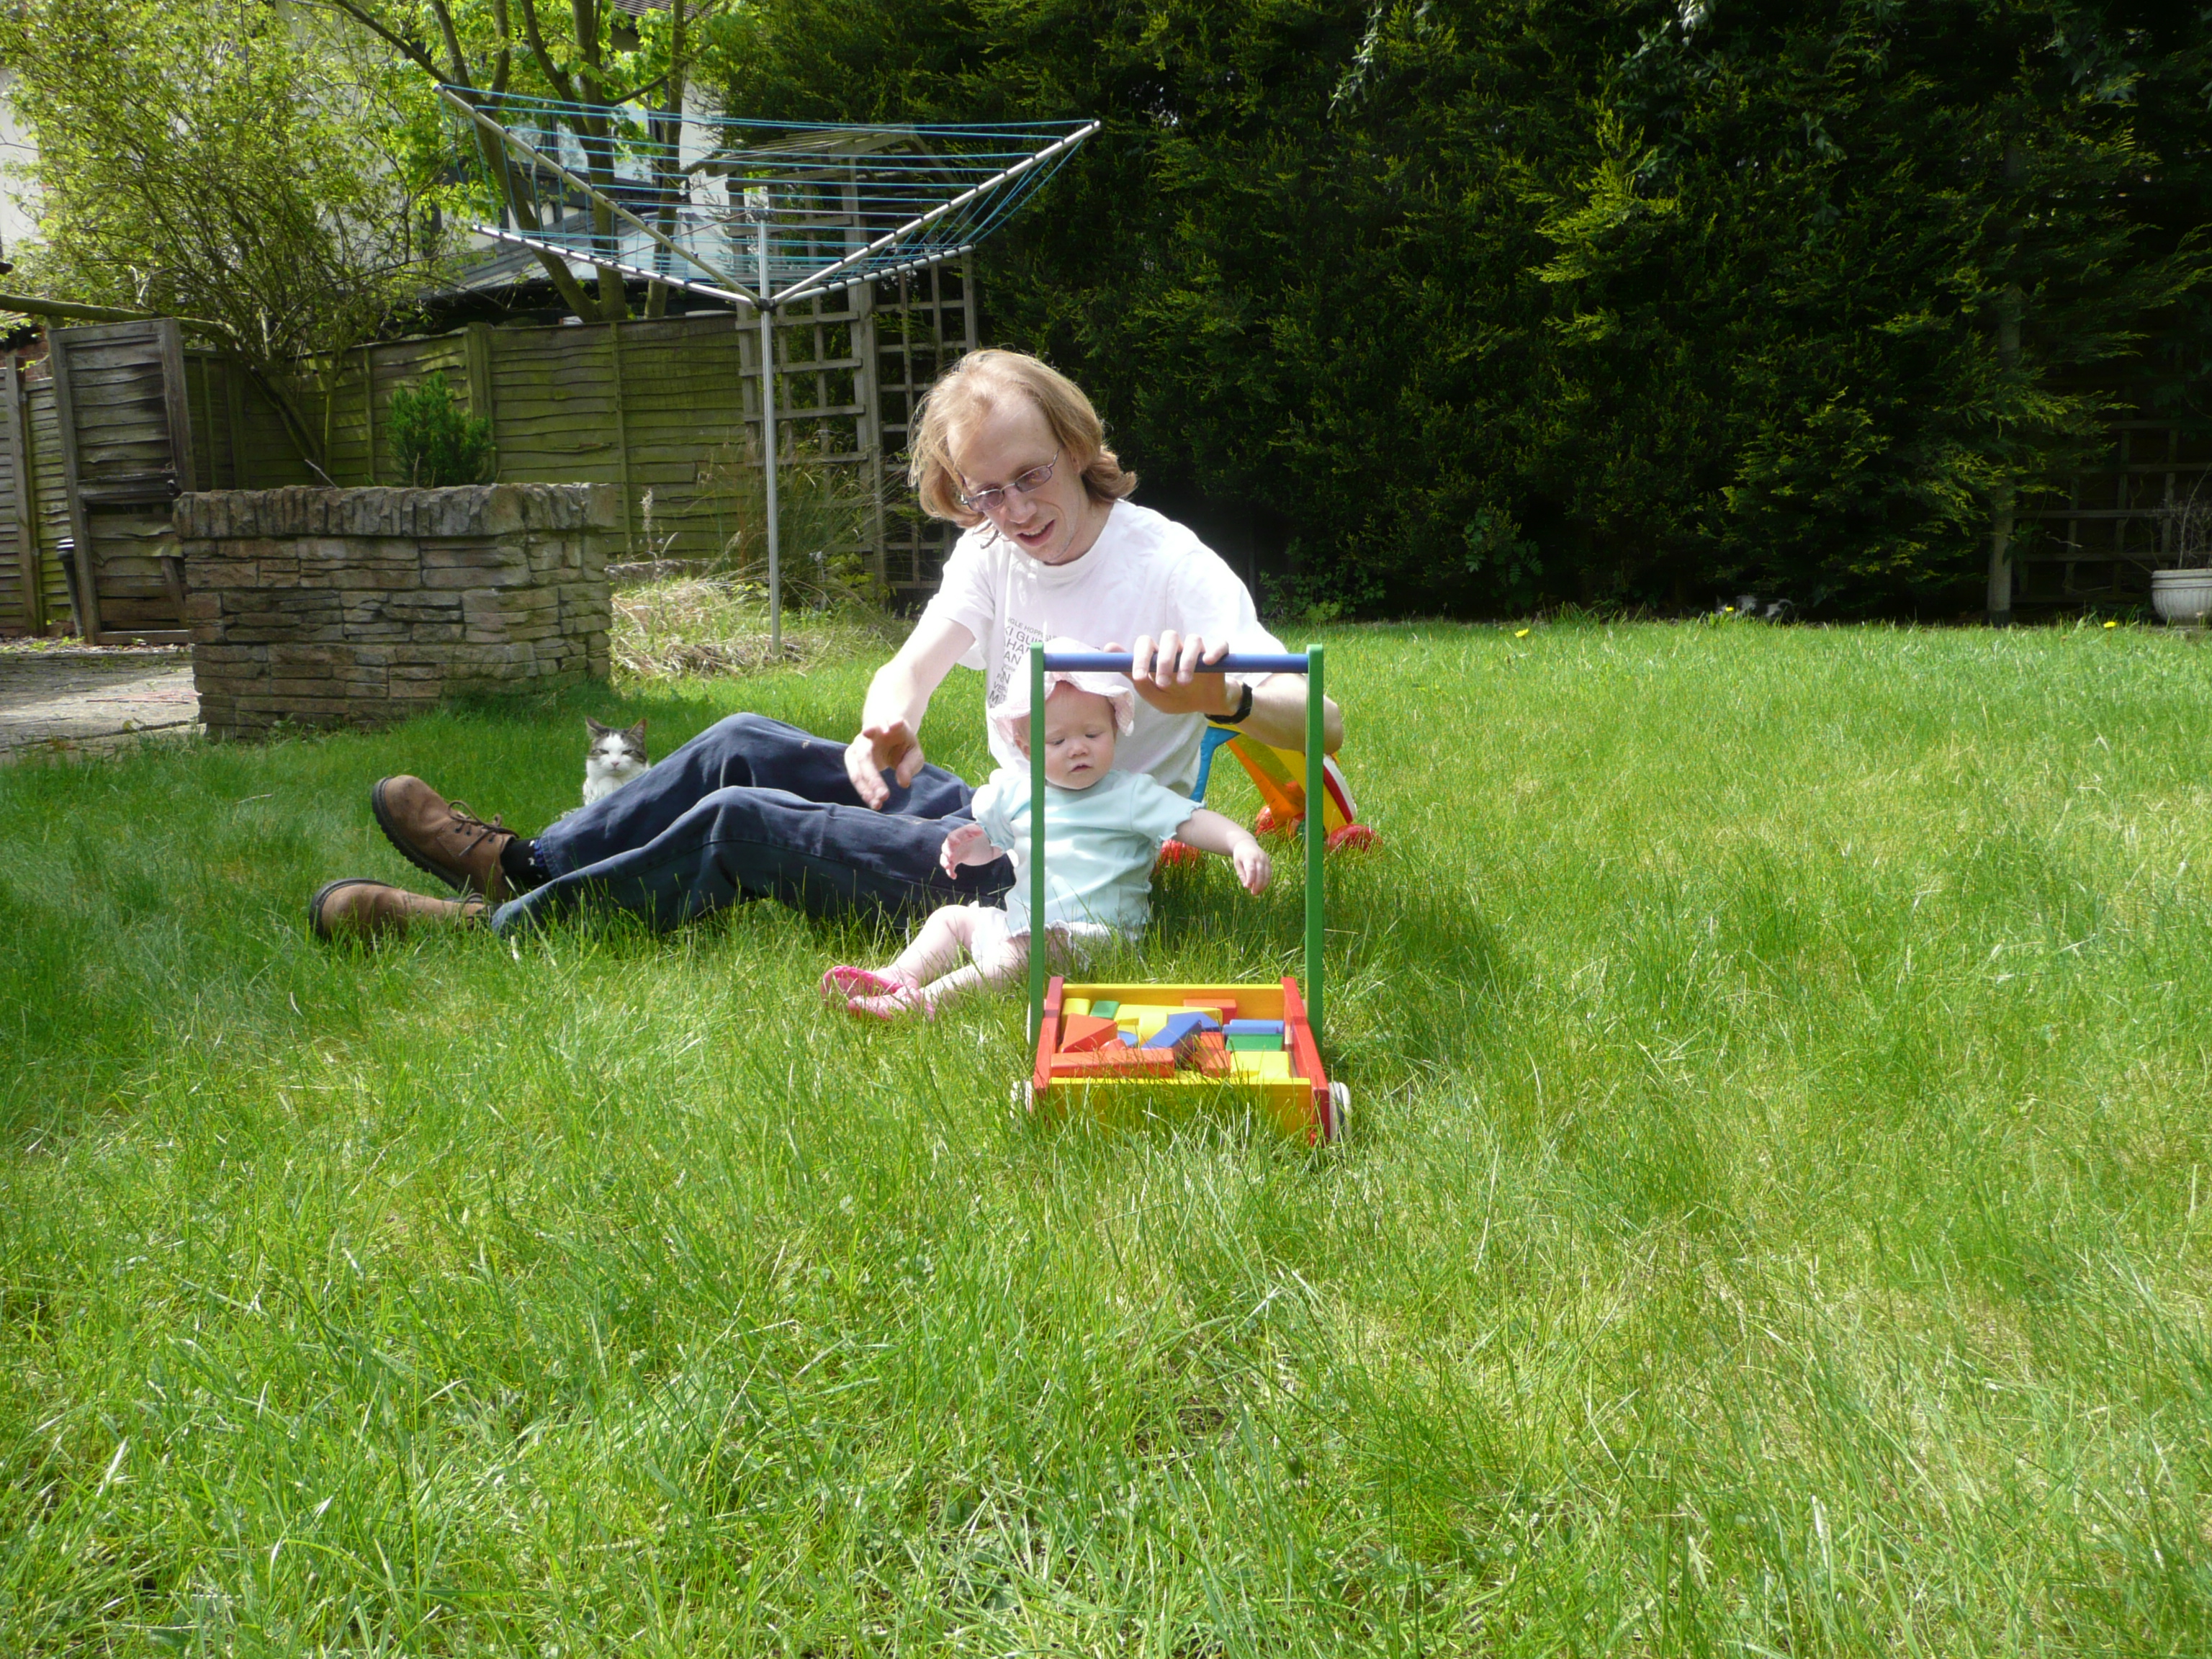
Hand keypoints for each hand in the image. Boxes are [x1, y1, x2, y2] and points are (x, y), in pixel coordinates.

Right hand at [846, 720, 924, 809]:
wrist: (886, 732)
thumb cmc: (902, 744)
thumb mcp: (913, 753)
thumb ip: (910, 765)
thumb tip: (903, 782)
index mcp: (888, 724)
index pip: (888, 720)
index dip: (888, 723)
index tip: (893, 726)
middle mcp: (870, 732)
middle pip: (865, 753)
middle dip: (873, 776)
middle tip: (885, 796)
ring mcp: (858, 743)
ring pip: (857, 766)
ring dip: (866, 786)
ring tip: (878, 803)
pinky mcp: (851, 755)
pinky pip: (855, 774)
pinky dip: (863, 789)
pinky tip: (873, 802)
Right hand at [940, 820, 996, 875]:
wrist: (967, 843)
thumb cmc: (968, 835)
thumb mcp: (973, 831)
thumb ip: (975, 831)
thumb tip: (980, 832)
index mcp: (954, 837)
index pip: (951, 837)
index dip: (953, 839)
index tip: (958, 842)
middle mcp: (949, 846)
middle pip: (945, 848)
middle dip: (948, 852)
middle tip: (952, 856)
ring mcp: (950, 854)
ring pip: (944, 859)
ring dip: (945, 863)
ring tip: (948, 867)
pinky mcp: (952, 862)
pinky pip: (949, 868)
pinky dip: (950, 872)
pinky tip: (954, 876)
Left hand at [1111, 633, 1236, 718]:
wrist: (1203, 705)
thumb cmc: (1174, 697)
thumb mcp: (1152, 694)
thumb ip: (1134, 675)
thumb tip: (1108, 649)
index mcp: (1160, 656)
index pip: (1147, 643)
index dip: (1141, 657)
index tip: (1140, 677)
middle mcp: (1178, 649)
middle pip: (1170, 637)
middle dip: (1165, 660)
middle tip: (1163, 683)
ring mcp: (1198, 651)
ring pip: (1193, 640)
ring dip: (1187, 660)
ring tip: (1184, 682)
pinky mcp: (1217, 657)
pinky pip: (1220, 645)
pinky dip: (1214, 651)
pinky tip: (1208, 662)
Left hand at [1232, 838, 1271, 894]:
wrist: (1246, 844)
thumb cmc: (1240, 856)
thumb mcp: (1237, 864)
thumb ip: (1241, 875)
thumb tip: (1247, 886)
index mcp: (1249, 857)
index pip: (1251, 869)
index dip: (1250, 879)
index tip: (1247, 887)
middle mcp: (1259, 857)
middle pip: (1260, 872)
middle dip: (1258, 884)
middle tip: (1253, 893)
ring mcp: (1265, 859)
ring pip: (1267, 874)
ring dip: (1263, 885)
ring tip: (1257, 892)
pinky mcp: (1268, 862)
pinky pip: (1269, 874)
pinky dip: (1266, 882)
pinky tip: (1261, 888)